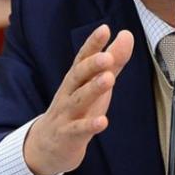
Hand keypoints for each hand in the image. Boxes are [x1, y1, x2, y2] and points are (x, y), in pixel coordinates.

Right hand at [24, 24, 133, 174]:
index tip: (104, 29)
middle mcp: (68, 92)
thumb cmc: (77, 108)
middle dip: (92, 64)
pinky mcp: (67, 135)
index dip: (93, 44)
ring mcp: (66, 114)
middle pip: (78, 75)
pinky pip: (78, 130)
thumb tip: (126, 34)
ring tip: (109, 79)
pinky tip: (103, 121)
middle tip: (108, 56)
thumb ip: (113, 60)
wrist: (48, 145)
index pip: (83, 57)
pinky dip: (90, 125)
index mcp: (76, 78)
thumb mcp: (95, 82)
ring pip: (78, 100)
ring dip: (93, 89)